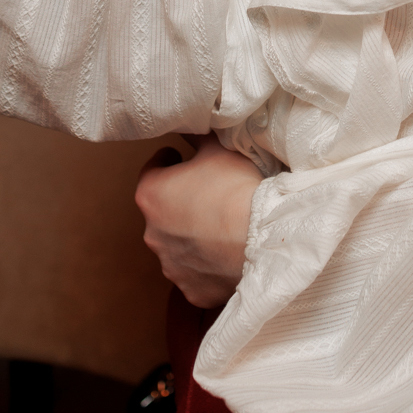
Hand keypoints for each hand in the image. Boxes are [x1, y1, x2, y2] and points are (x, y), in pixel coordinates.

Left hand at [135, 137, 262, 309]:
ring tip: (221, 226)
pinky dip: (206, 263)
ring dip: (192, 235)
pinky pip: (196, 273)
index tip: (180, 159)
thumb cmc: (236, 190)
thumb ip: (196, 134)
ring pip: (178, 245)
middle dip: (180, 202)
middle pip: (163, 211)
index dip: (168, 162)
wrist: (261, 239)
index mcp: (151, 195)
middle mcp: (152, 234)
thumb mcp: (217, 148)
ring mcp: (171, 266)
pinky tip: (225, 253)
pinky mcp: (191, 290)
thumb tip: (189, 122)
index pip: (151, 171)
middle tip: (209, 193)